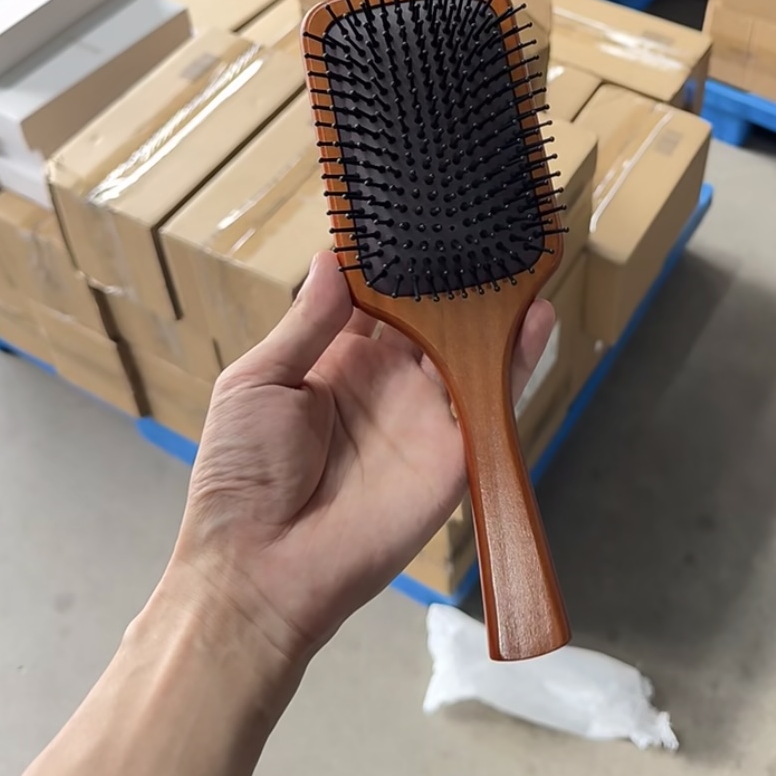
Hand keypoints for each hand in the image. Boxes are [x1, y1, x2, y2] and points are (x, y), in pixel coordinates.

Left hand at [167, 252, 554, 673]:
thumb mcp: (258, 381)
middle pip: (433, 314)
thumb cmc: (239, 476)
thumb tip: (336, 255)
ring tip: (517, 254)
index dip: (395, 259)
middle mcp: (388, 380)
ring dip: (494, 306)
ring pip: (470, 347)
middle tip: (477, 218)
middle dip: (453, 273)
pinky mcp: (454, 449)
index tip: (413, 207)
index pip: (379, 296)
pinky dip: (519, 357)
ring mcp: (425, 413)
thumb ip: (307, 321)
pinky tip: (535, 314)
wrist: (260, 569)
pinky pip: (492, 397)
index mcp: (337, 359)